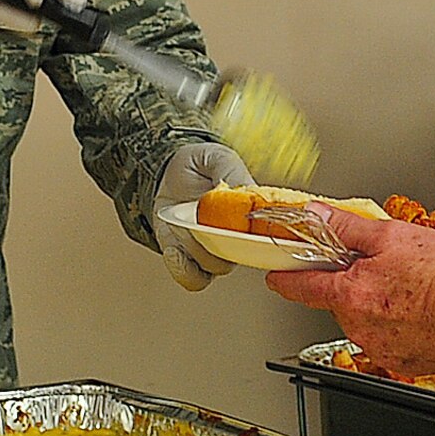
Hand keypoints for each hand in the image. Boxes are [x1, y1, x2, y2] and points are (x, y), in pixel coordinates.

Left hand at [154, 142, 255, 290]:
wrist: (168, 172)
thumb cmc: (200, 164)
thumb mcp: (215, 157)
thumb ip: (227, 170)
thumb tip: (235, 188)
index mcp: (252, 214)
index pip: (265, 236)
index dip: (255, 239)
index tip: (236, 228)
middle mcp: (236, 238)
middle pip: (238, 257)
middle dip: (217, 243)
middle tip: (199, 222)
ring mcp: (213, 251)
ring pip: (213, 268)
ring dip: (195, 250)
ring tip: (181, 226)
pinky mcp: (189, 259)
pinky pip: (192, 278)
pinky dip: (182, 269)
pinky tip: (172, 249)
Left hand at [266, 207, 434, 375]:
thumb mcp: (389, 235)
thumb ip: (346, 228)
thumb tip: (317, 215)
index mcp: (349, 294)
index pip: (301, 287)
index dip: (285, 278)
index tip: (277, 275)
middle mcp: (358, 326)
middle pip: (340, 301)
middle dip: (355, 285)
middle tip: (386, 270)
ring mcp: (380, 348)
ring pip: (365, 321)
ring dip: (379, 307)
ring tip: (411, 291)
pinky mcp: (403, 362)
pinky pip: (390, 342)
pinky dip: (400, 328)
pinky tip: (421, 312)